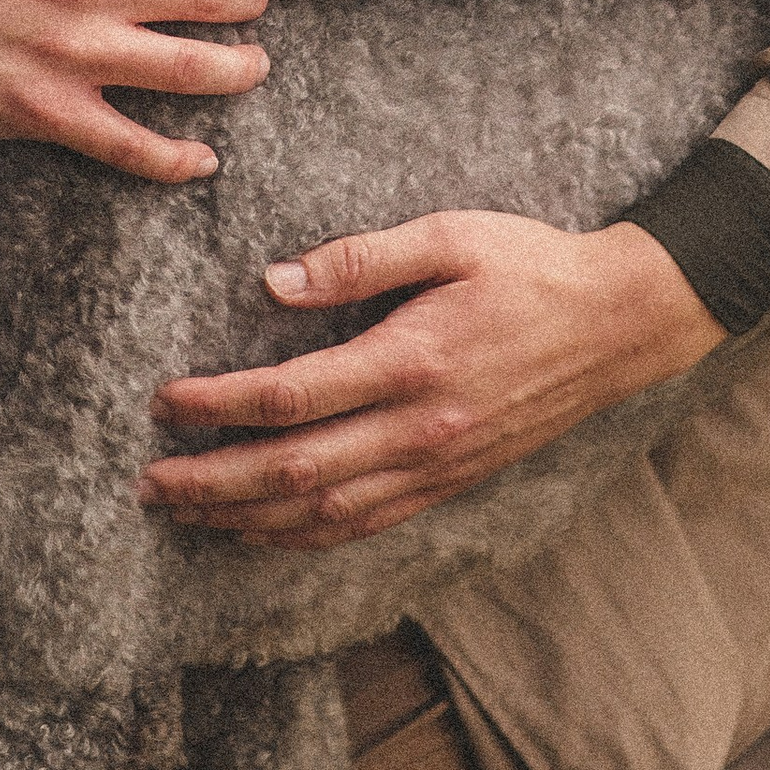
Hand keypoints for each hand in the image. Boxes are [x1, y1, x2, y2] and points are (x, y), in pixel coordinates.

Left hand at [139, 214, 724, 545]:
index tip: (163, 402)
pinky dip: (307, 534)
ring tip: (187, 514)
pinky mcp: (452, 480)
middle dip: (214, 482)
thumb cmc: (530, 265)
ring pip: (326, 511)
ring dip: (248, 518)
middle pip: (295, 471)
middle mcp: (421, 427)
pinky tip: (264, 530)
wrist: (620, 323)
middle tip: (150, 483)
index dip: (219, 406)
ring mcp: (438, 464)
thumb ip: (362, 259)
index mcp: (413, 360)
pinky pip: (367, 522)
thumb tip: (276, 282)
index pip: (292, 397)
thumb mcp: (450, 235)